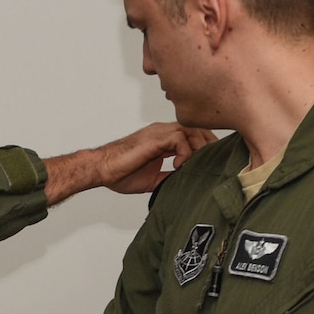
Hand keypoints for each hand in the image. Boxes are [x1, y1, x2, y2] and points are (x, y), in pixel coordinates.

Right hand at [97, 123, 216, 194]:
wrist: (102, 169)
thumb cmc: (121, 173)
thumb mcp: (153, 178)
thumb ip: (170, 177)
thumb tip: (185, 185)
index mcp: (163, 139)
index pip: (192, 135)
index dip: (205, 146)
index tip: (210, 162)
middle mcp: (163, 132)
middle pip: (196, 128)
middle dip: (208, 144)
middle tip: (211, 163)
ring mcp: (159, 133)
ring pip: (191, 130)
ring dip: (198, 148)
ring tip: (195, 166)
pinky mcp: (154, 138)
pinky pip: (179, 138)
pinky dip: (185, 153)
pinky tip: (179, 167)